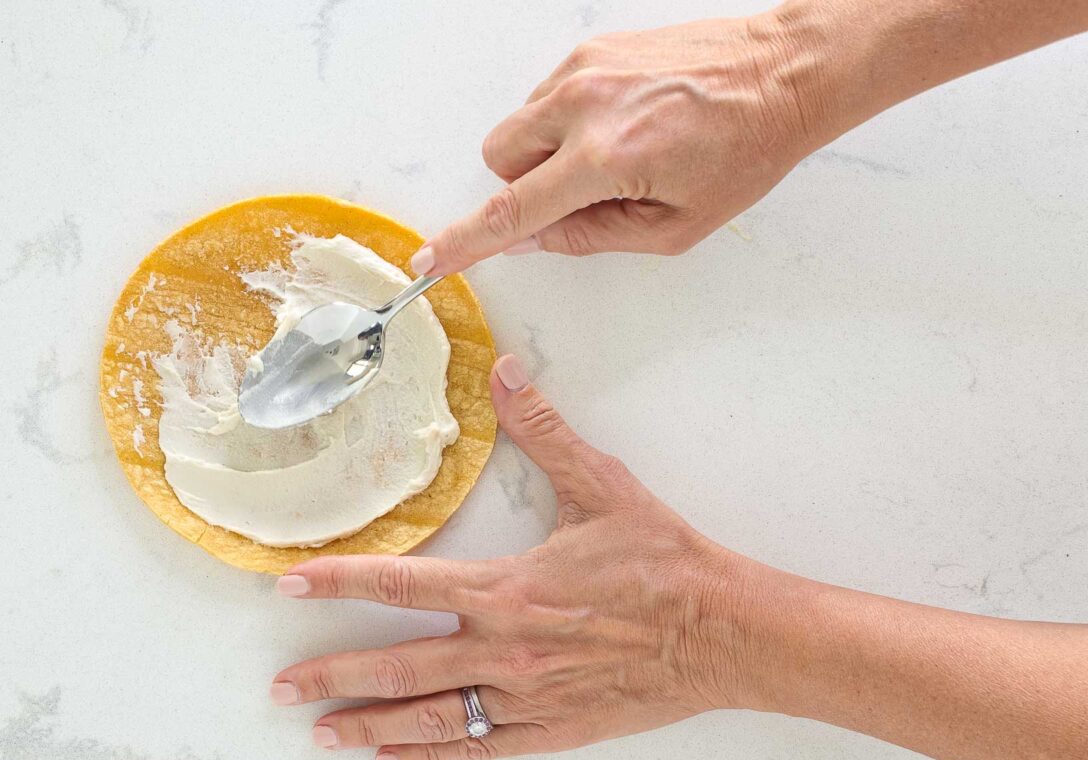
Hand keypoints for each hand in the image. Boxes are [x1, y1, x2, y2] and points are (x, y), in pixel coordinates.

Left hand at [269, 354, 753, 759]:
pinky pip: (477, 745)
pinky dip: (430, 754)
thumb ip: (544, 431)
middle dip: (332, 674)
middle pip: (397, 664)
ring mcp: (524, 695)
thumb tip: (506, 374)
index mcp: (507, 588)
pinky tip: (394, 759)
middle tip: (282, 685)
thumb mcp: (601, 486)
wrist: (721, 630)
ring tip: (321, 732)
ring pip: (429, 714)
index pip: (402, 584)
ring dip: (367, 724)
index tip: (290, 583)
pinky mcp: (550, 726)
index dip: (339, 582)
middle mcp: (503, 648)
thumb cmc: (662, 562)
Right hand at [412, 12, 830, 274]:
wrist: (782, 74)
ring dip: (546, 152)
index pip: (512, 209)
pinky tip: (622, 123)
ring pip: (520, 124)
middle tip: (583, 194)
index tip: (430, 259)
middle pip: (499, 158)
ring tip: (614, 154)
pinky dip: (566, 121)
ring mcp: (586, 68)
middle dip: (524, 185)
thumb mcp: (675, 226)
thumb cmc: (744, 151)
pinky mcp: (594, 47)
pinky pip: (548, 96)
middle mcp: (584, 105)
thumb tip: (532, 236)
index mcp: (605, 158)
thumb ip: (591, 236)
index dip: (465, 241)